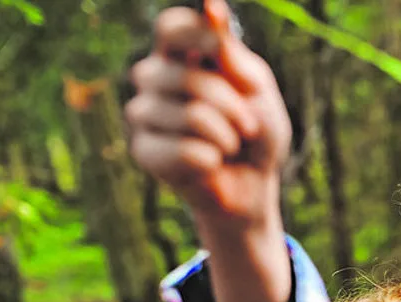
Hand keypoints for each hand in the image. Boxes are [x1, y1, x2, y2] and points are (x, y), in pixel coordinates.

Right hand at [126, 0, 290, 226]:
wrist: (254, 186)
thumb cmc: (256, 132)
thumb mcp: (256, 89)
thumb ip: (232, 55)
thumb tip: (211, 5)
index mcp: (181, 55)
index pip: (171, 27)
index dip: (198, 35)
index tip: (224, 52)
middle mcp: (154, 79)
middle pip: (184, 74)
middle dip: (230, 103)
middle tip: (248, 125)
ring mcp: (143, 114)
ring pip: (188, 114)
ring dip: (226, 135)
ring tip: (231, 146)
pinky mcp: (143, 151)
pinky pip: (182, 150)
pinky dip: (211, 160)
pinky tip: (212, 165)